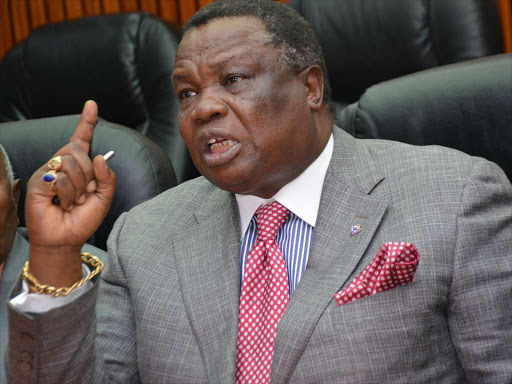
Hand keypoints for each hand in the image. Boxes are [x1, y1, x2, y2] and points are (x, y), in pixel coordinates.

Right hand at [26, 101, 115, 285]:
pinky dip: (68, 194)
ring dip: (78, 188)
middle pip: (78, 151)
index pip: (81, 139)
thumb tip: (99, 157)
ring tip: (73, 202)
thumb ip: (107, 177)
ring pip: (70, 164)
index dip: (87, 122)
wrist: (67, 239)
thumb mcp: (104, 198)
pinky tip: (62, 204)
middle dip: (88, 175)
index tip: (92, 104)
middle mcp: (62, 166)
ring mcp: (49, 172)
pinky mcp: (40, 182)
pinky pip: (60, 178)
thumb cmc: (83, 219)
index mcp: (79, 166)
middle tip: (85, 194)